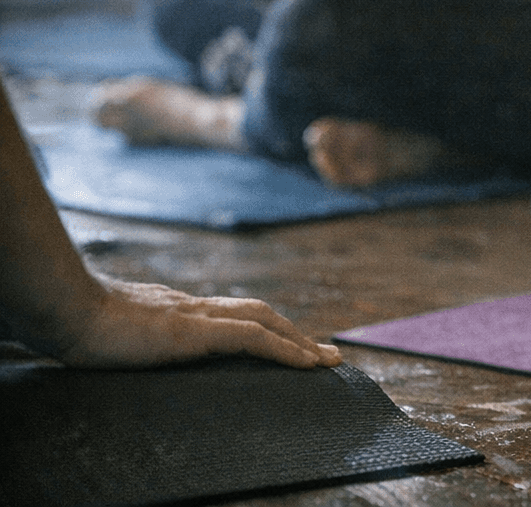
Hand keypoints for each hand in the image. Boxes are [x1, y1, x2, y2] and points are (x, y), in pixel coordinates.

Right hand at [53, 277, 342, 369]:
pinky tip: (306, 363)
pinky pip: (252, 338)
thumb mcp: (117, 333)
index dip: (265, 327)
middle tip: (325, 353)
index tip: (287, 343)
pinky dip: (284, 348)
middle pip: (259, 311)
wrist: (66, 311)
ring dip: (300, 340)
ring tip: (325, 360)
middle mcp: (194, 305)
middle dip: (295, 332)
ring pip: (264, 320)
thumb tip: (139, 348)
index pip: (232, 313)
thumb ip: (138, 337)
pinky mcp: (195, 330)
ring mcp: (197, 314)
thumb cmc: (78, 326)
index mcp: (177, 308)